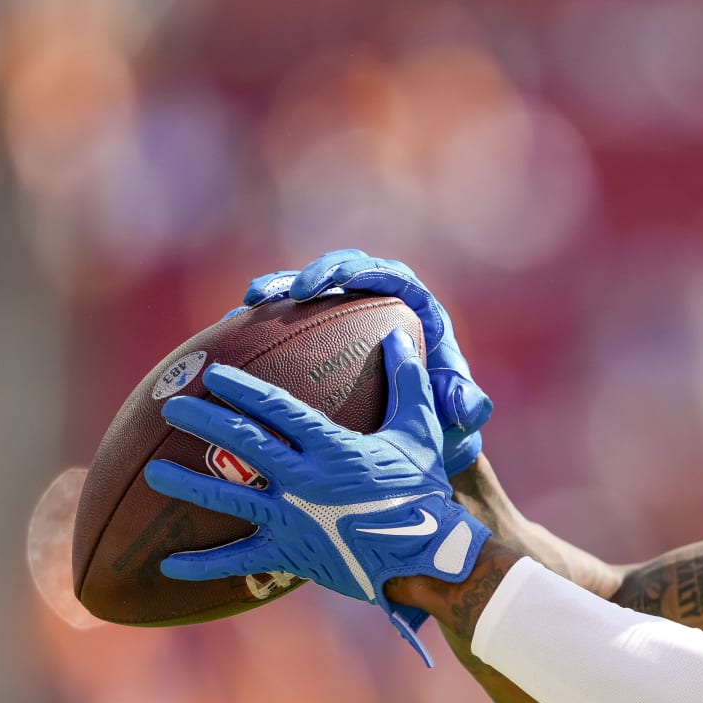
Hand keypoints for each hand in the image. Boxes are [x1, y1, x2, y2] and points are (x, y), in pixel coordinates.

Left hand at [144, 329, 490, 665]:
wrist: (429, 556)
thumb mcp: (418, 432)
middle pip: (244, 445)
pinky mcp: (292, 554)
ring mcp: (294, 519)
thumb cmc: (425, 492)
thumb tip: (395, 335)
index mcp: (332, 448)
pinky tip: (168, 564)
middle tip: (171, 408)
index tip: (213, 374)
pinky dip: (205, 564)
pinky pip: (241, 560)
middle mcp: (305, 481)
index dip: (243, 390)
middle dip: (205, 422)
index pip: (278, 410)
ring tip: (151, 474)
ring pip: (230, 498)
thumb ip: (406, 383)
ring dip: (188, 485)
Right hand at [239, 248, 493, 475]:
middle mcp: (380, 305)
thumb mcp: (456, 414)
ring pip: (310, 289)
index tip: (343, 280)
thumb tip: (470, 404)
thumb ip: (465, 406)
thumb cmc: (440, 416)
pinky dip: (262, 318)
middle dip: (319, 273)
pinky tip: (233, 327)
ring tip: (252, 301)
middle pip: (347, 271)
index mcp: (418, 311)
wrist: (419, 431)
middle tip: (295, 291)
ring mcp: (346, 317)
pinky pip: (287, 317)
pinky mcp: (318, 334)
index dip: (366, 271)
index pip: (393, 277)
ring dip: (280, 288)